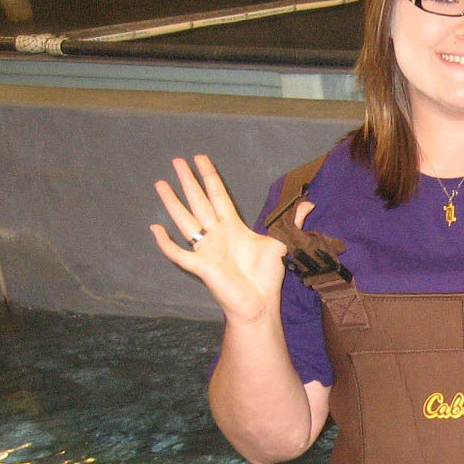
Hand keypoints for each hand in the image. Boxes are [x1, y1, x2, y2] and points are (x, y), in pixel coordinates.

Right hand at [151, 154, 295, 324]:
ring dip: (172, 203)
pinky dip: (166, 243)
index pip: (218, 196)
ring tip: (160, 183)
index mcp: (233, 227)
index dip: (210, 177)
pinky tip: (154, 229)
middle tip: (176, 160)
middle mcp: (216, 235)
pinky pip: (178, 254)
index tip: (200, 158)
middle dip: (188, 181)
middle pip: (199, 201)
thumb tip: (309, 204)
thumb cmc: (266, 278)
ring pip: (185, 220)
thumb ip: (291, 223)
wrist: (260, 304)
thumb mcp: (280, 244)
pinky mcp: (201, 267)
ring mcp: (207, 250)